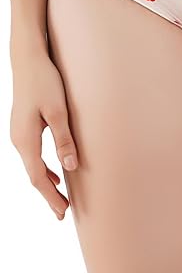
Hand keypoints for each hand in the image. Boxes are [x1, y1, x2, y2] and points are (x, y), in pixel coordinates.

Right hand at [10, 52, 78, 219]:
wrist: (28, 59)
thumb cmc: (45, 82)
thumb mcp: (58, 111)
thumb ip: (64, 139)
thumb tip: (70, 166)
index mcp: (26, 140)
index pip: (39, 177)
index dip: (51, 196)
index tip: (63, 211)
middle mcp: (18, 140)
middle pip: (34, 175)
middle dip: (48, 195)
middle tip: (63, 213)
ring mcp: (19, 133)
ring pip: (33, 166)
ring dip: (47, 182)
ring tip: (60, 198)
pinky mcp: (24, 126)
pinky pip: (33, 155)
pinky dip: (44, 168)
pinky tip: (56, 171)